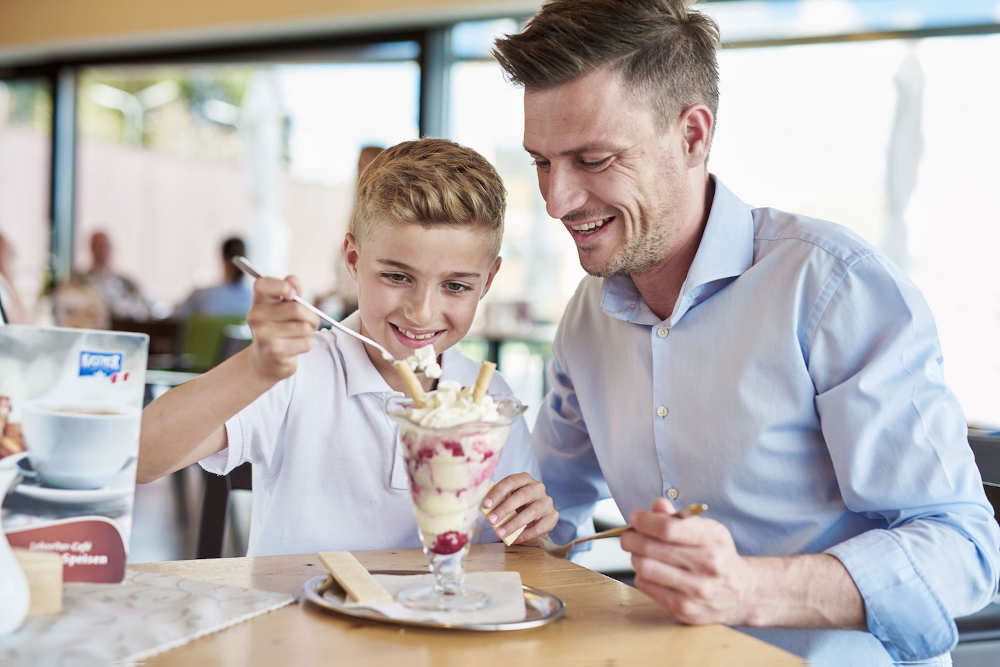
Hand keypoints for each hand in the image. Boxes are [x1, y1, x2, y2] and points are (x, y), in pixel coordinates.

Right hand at [245, 275, 319, 382]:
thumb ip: (291, 291)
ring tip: (300, 335)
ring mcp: (263, 335)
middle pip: (296, 309)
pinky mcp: (274, 351)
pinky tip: (295, 347)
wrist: (266, 361)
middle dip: (311, 316)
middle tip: (311, 322)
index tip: (292, 295)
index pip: (262, 284)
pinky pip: (306, 343)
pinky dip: (307, 345)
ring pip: (304, 327)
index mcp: (258, 301)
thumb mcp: (283, 307)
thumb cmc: (279, 328)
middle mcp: (256, 317)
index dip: (282, 286)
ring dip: (310, 332)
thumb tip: (293, 279)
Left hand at [481, 473, 557, 543]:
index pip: (510, 482)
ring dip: (513, 524)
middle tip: (490, 520)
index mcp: (524, 479)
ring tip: (499, 533)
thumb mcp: (508, 499)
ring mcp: (546, 502)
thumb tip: (485, 509)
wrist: (537, 516)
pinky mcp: (552, 516)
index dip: (497, 493)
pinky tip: (513, 540)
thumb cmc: (517, 505)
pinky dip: (524, 535)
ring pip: (531, 512)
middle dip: (504, 509)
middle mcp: (537, 487)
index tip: (485, 505)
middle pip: (521, 496)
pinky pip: (539, 527)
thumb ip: (499, 501)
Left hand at [621, 497, 753, 625]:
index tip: (635, 518)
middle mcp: (708, 565)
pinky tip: (651, 571)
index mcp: (713, 539)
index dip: (644, 521)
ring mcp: (696, 590)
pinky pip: (646, 586)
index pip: (667, 528)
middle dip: (631, 538)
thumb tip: (657, 505)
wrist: (742, 593)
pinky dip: (642, 575)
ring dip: (635, 557)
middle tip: (628, 536)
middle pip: (650, 548)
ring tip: (640, 553)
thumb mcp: (707, 530)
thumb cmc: (718, 556)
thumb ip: (679, 517)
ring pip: (644, 568)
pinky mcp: (685, 609)